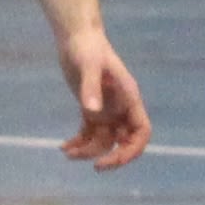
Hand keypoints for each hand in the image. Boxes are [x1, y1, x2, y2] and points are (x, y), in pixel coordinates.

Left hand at [56, 28, 151, 169]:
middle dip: (111, 156)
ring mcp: (106, 110)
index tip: (114, 158)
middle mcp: (120, 108)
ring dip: (88, 151)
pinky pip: (88, 134)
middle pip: (124, 142)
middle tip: (95, 166)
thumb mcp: (89, 65)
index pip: (141, 131)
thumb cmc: (87, 47)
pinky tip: (64, 147)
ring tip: (67, 152)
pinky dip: (78, 143)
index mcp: (128, 98)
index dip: (133, 149)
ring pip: (103, 141)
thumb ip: (91, 87)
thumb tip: (92, 112)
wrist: (75, 37)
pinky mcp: (91, 109)